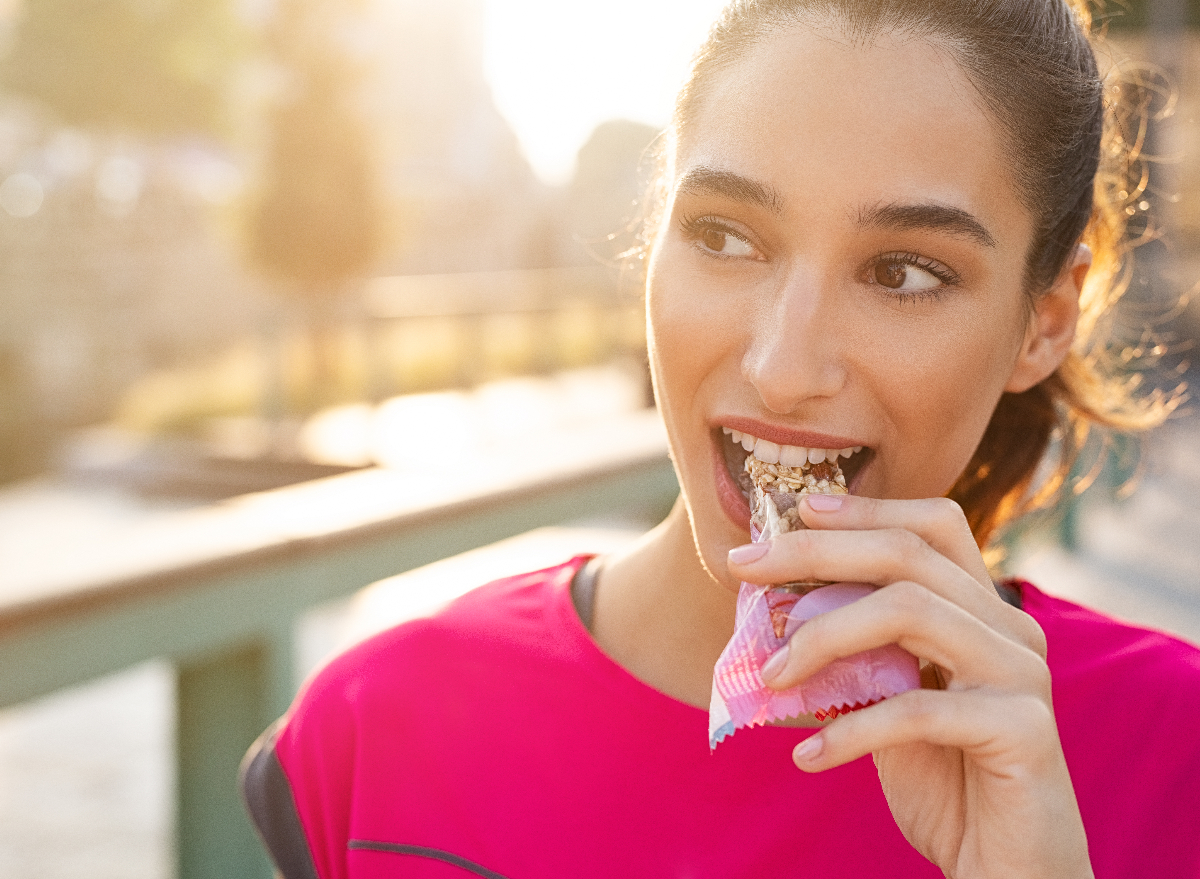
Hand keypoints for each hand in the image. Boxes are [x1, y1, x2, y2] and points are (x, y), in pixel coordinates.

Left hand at [727, 494, 1093, 878]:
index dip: (867, 508)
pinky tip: (808, 756)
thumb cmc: (945, 779)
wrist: (1008, 870)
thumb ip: (858, 653)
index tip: (797, 508)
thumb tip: (776, 608)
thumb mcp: (890, 701)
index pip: (934, 525)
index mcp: (984, 611)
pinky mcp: (1023, 731)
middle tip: (743, 567)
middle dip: (815, 552)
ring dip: (823, 636)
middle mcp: (1011, 628)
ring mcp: (1023, 675)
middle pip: (908, 556)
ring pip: (910, 611)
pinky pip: (916, 710)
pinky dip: (850, 731)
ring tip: (769, 676)